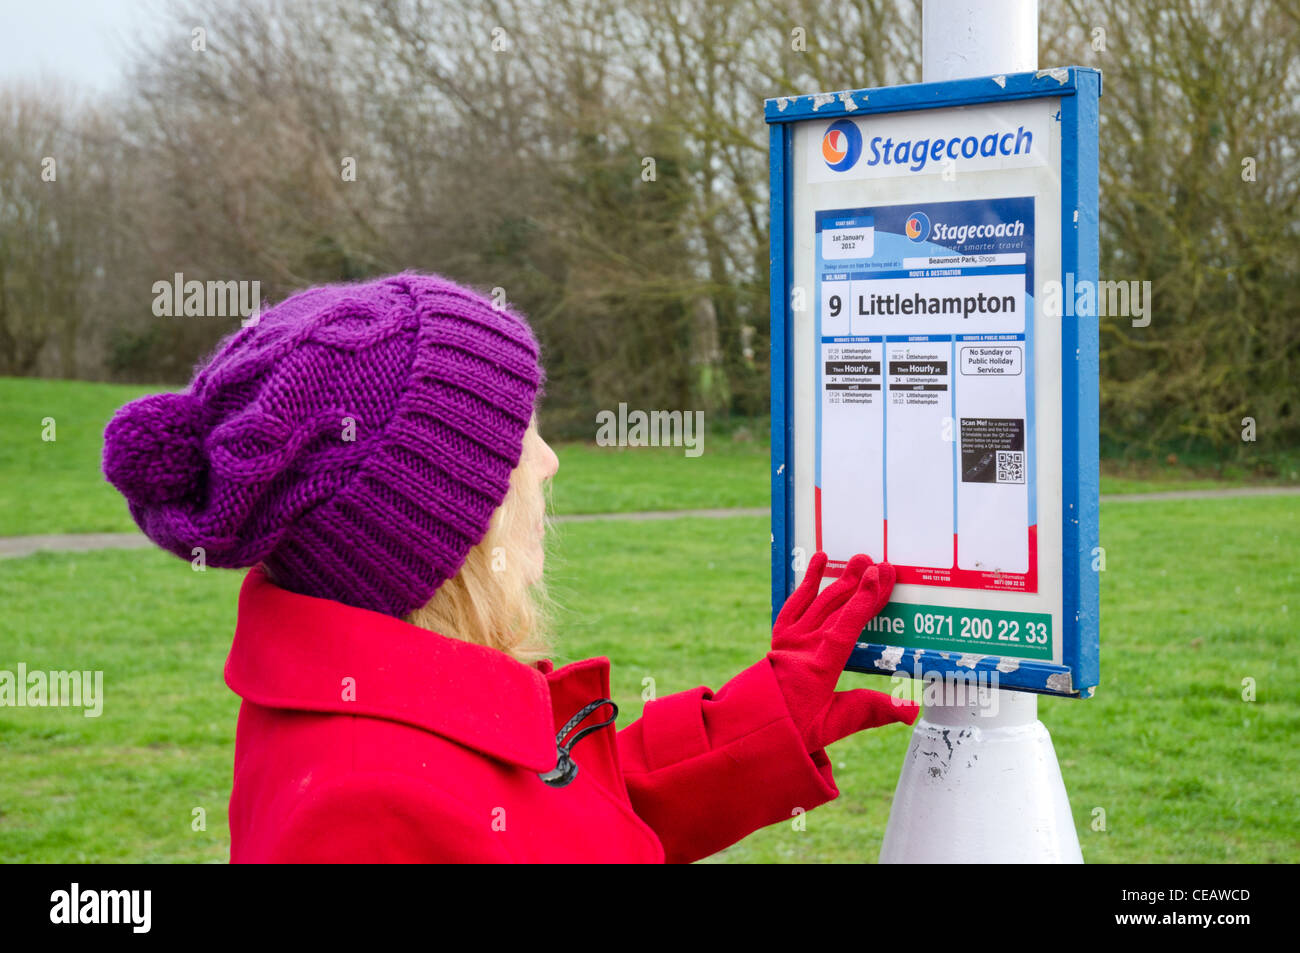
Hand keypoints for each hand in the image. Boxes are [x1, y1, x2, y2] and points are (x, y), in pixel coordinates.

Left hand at [767, 552, 918, 752]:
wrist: (750, 726)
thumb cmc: (793, 729)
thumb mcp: (833, 725)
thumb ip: (871, 711)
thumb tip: (912, 709)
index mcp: (819, 668)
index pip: (845, 627)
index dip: (863, 600)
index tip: (878, 575)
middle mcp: (803, 646)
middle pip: (836, 608)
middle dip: (861, 585)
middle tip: (884, 565)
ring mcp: (788, 638)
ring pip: (818, 601)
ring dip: (841, 580)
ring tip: (860, 560)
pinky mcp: (780, 635)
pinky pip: (794, 602)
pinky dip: (807, 581)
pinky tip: (819, 560)